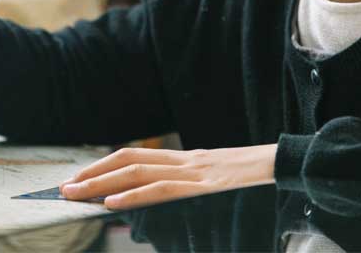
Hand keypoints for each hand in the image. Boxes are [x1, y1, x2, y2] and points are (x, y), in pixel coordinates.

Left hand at [60, 144, 276, 209]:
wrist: (296, 166)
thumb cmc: (262, 180)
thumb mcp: (222, 184)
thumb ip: (193, 189)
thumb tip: (167, 204)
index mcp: (187, 160)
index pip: (135, 156)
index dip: (104, 164)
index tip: (79, 177)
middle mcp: (186, 160)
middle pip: (128, 160)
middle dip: (92, 173)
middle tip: (64, 187)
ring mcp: (196, 170)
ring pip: (138, 171)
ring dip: (101, 182)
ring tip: (76, 194)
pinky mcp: (208, 184)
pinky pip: (165, 189)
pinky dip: (135, 195)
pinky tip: (112, 203)